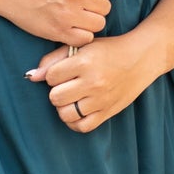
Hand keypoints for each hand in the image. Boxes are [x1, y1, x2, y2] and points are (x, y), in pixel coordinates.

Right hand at [0, 0, 116, 46]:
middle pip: (106, 8)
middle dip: (96, 7)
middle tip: (83, 6)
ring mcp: (68, 14)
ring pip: (99, 24)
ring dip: (91, 22)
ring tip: (78, 17)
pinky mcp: (59, 31)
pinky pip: (85, 38)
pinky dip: (81, 35)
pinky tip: (73, 28)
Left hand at [25, 33, 161, 131]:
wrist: (141, 58)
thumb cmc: (109, 50)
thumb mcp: (82, 47)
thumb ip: (54, 59)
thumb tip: (32, 76)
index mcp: (85, 62)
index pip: (51, 76)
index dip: (52, 74)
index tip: (62, 71)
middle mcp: (93, 82)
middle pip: (55, 97)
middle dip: (57, 91)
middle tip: (67, 85)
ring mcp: (101, 99)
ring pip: (66, 114)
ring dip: (64, 107)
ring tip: (71, 98)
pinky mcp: (108, 112)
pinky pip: (82, 126)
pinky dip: (75, 122)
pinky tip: (77, 111)